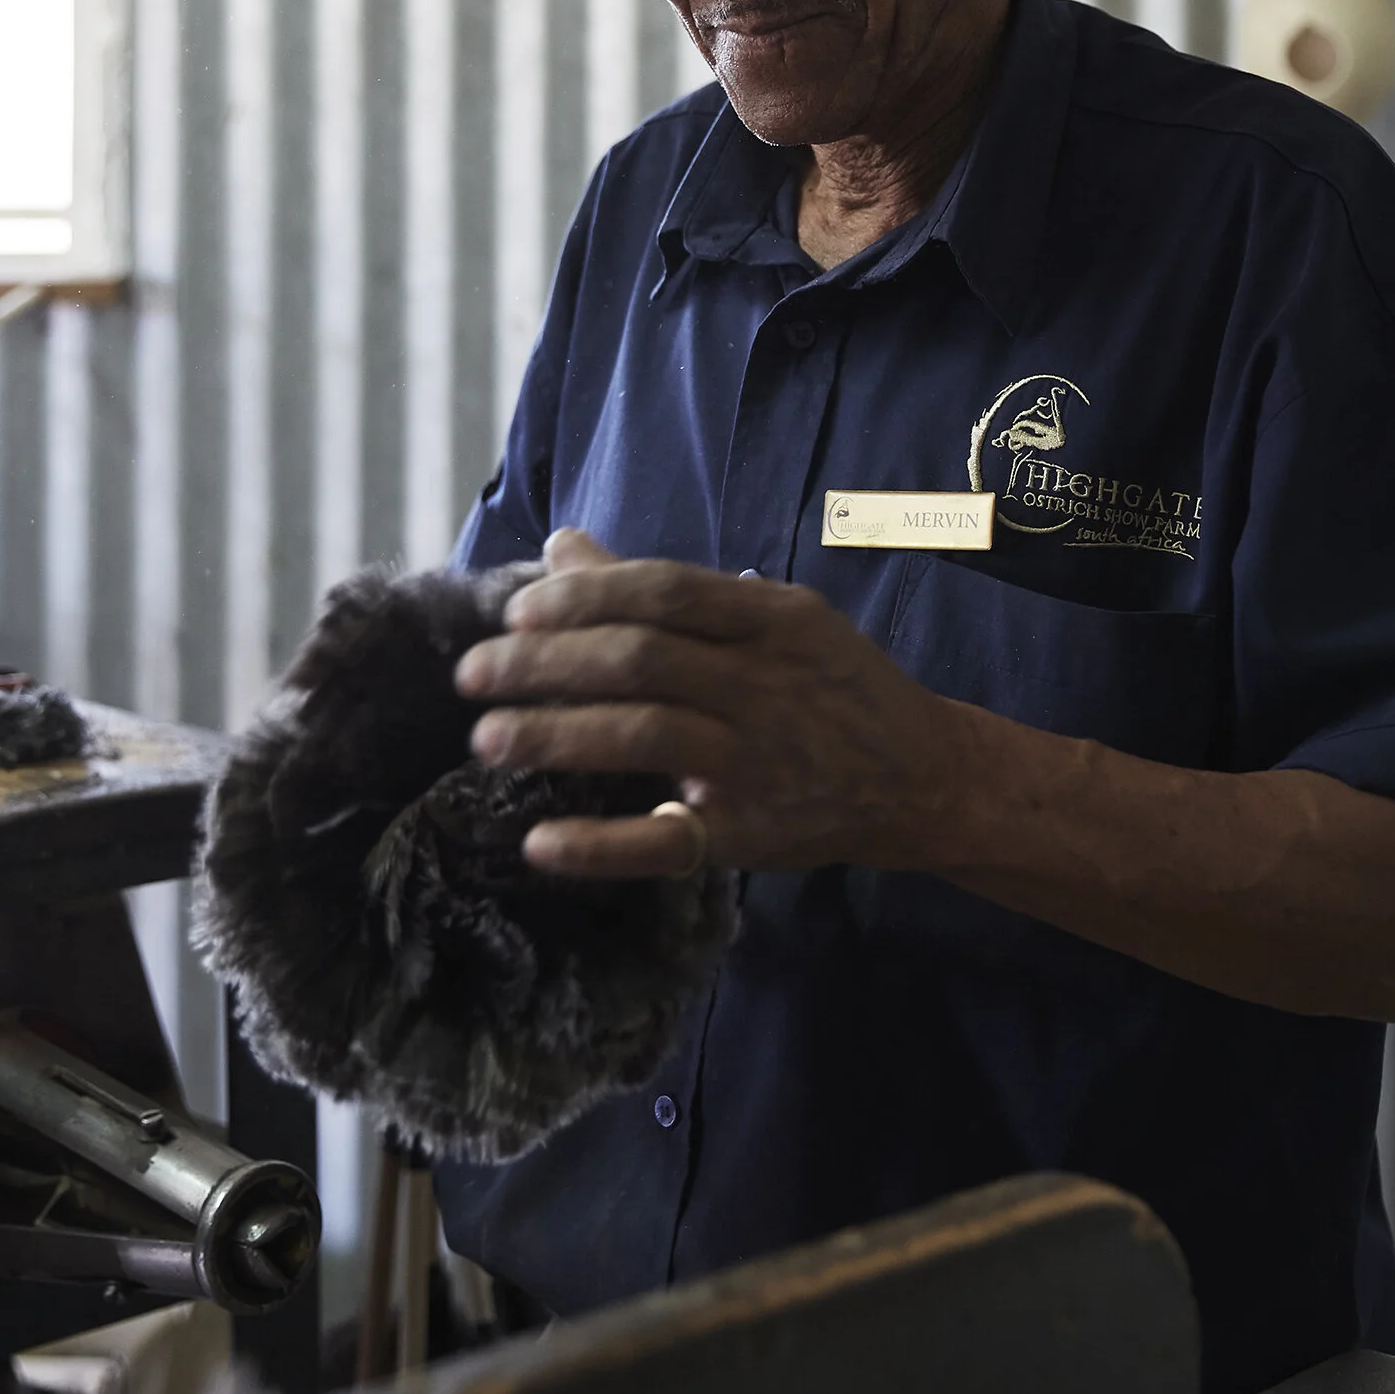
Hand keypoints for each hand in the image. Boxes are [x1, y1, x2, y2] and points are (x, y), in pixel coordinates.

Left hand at [452, 528, 966, 879]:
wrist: (922, 778)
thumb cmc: (831, 686)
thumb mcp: (771, 619)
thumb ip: (666, 590)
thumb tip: (561, 547)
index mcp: (772, 621)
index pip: (666, 593)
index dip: (584, 599)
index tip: (516, 611)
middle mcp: (766, 686)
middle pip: (641, 661)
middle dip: (545, 666)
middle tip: (472, 676)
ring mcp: (759, 763)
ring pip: (645, 738)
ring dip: (556, 738)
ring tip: (487, 741)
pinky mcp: (750, 835)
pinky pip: (667, 842)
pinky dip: (601, 846)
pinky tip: (540, 844)